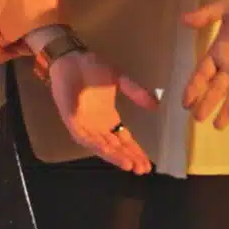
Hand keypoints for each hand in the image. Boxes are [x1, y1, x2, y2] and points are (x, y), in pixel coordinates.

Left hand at [47, 50, 158, 173]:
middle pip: (116, 147)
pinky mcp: (72, 121)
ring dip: (115, 156)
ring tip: (129, 165)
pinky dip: (97, 145)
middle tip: (143, 169)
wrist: (72, 59)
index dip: (136, 151)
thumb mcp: (120, 80)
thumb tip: (156, 106)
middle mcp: (98, 126)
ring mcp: (85, 125)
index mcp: (109, 118)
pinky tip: (109, 151)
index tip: (148, 163)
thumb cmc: (93, 68)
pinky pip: (85, 138)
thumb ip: (136, 93)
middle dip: (129, 158)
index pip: (125, 140)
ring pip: (102, 146)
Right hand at [181, 0, 228, 129]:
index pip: (203, 72)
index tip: (185, 102)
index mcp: (220, 50)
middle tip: (197, 119)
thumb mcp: (228, 6)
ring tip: (218, 126)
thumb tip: (183, 19)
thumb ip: (207, 14)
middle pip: (216, 88)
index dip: (194, 86)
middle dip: (207, 103)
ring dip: (226, 109)